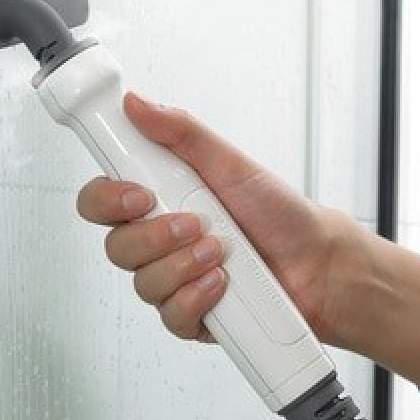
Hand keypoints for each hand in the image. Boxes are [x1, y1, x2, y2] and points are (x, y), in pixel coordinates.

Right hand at [75, 92, 365, 346]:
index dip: (107, 200)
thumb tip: (137, 104)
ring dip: (183, 266)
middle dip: (155, 236)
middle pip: (116, 246)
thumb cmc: (279, 213)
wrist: (318, 262)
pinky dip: (196, 298)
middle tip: (194, 222)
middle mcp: (160, 241)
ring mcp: (173, 279)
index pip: (101, 201)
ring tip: (221, 252)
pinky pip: (170, 316)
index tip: (138, 193)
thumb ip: (181, 133)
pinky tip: (222, 284)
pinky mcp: (191, 314)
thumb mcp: (230, 162)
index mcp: (160, 199)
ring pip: (142, 283)